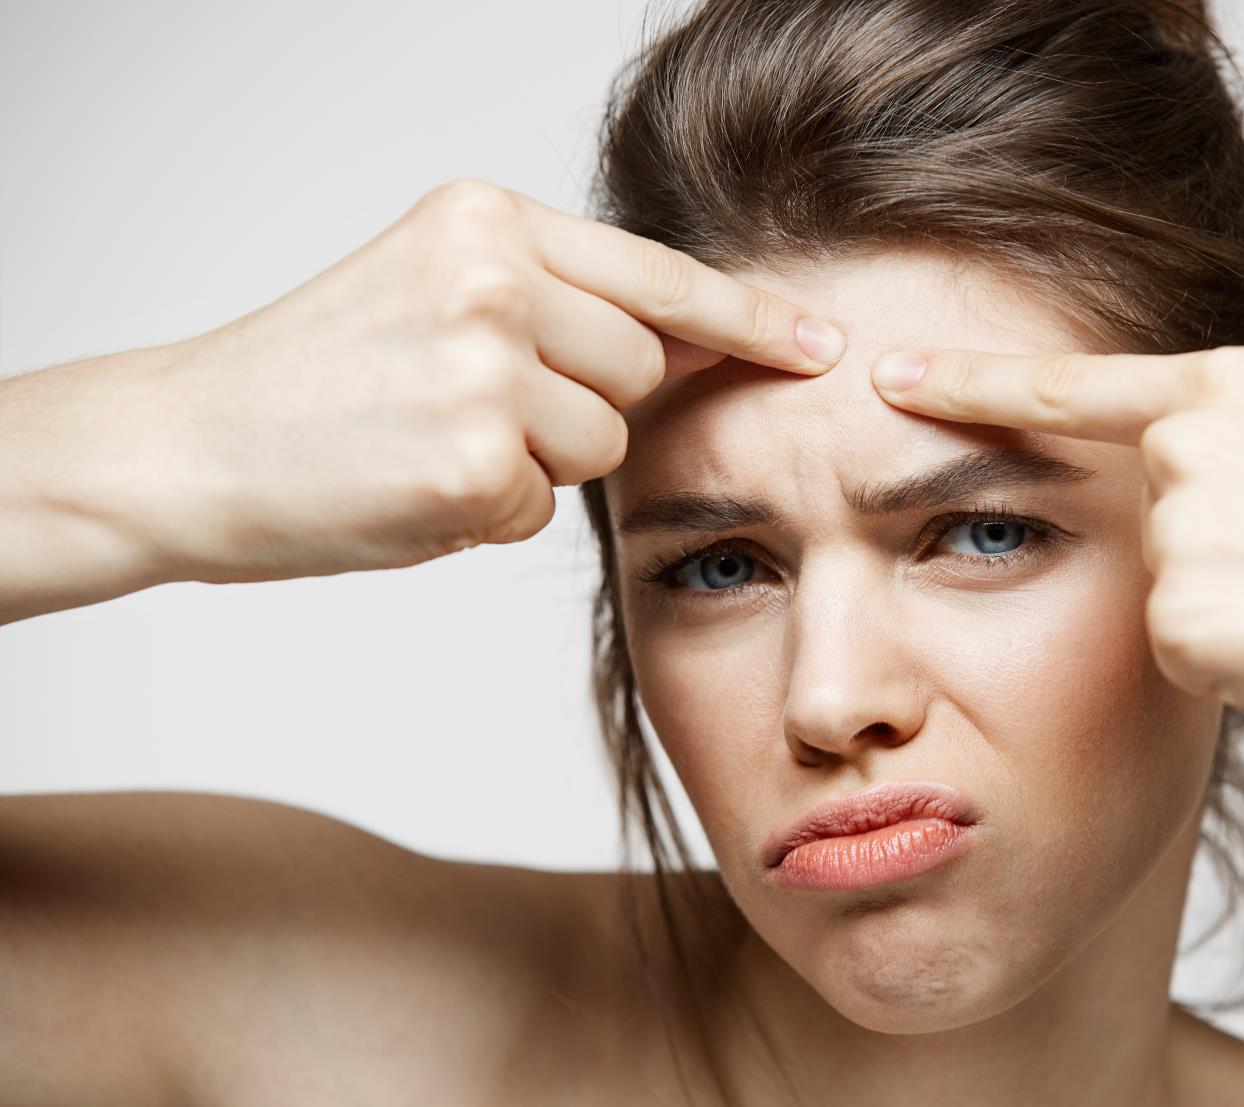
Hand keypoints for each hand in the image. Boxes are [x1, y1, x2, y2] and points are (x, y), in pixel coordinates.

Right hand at [146, 179, 846, 584]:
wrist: (187, 446)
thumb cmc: (316, 381)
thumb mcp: (433, 290)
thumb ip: (554, 301)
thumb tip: (688, 342)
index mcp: (484, 221)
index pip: (656, 274)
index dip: (749, 317)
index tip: (822, 343)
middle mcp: (492, 279)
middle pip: (638, 371)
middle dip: (582, 407)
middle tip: (463, 407)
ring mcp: (483, 369)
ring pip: (600, 446)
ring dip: (535, 464)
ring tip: (427, 440)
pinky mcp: (470, 463)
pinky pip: (541, 508)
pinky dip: (486, 514)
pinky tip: (408, 486)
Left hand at [869, 170, 1243, 754]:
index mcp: (1224, 386)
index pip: (1068, 390)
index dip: (969, 386)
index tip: (886, 376)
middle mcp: (1187, 450)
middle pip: (1148, 526)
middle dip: (1218, 556)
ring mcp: (1184, 536)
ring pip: (1163, 601)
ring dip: (1231, 614)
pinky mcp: (1187, 624)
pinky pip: (1181, 662)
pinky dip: (1237, 670)